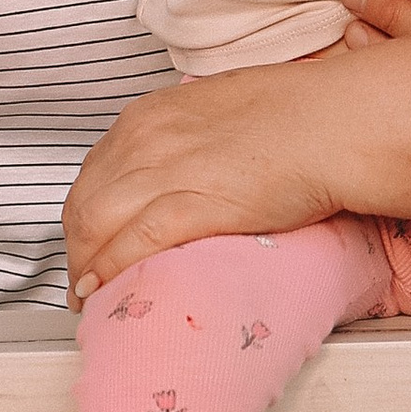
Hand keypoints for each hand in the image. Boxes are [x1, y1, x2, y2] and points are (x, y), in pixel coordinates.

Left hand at [64, 60, 350, 300]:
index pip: (92, 173)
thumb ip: (187, 138)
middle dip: (76, 250)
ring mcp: (166, 170)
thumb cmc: (295, 116)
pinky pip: (132, 244)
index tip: (90, 244)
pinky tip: (103, 291)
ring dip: (85, 268)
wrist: (334, 122)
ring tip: (93, 299)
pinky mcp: (193, 204)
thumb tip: (181, 170)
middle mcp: (147, 139)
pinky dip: (109, 271)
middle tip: (85, 281)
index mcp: (151, 115)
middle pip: (83, 203)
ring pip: (94, 225)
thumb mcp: (218, 112)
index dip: (84, 218)